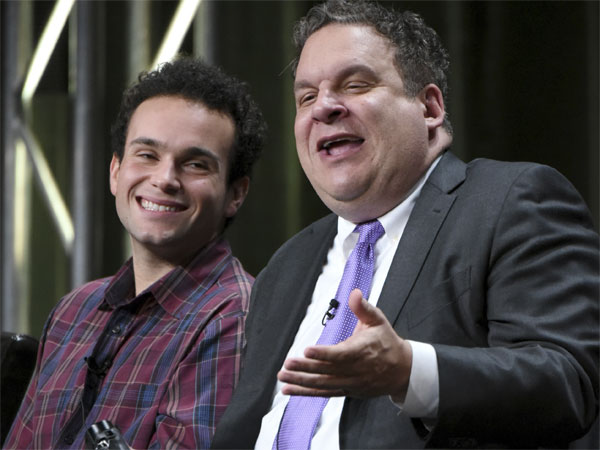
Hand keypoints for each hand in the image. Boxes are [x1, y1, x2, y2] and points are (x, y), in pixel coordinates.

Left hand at [278, 289, 412, 399]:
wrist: (402, 370)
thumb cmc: (387, 343)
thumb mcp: (378, 321)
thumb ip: (363, 307)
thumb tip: (354, 293)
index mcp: (362, 351)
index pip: (341, 354)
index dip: (323, 354)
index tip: (307, 350)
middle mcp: (356, 370)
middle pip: (327, 371)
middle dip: (305, 368)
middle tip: (287, 365)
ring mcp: (350, 383)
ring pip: (323, 385)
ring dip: (301, 382)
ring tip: (283, 378)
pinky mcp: (346, 391)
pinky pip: (324, 393)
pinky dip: (306, 393)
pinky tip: (290, 390)